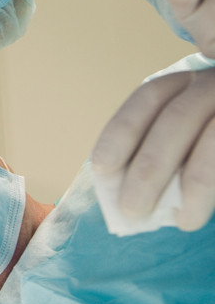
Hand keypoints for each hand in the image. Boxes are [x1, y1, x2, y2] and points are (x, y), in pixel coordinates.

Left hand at [92, 66, 214, 231]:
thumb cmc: (204, 139)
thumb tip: (124, 191)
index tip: (101, 166)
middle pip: (176, 121)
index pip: (149, 98)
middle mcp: (212, 86)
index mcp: (185, 83)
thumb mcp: (182, 131)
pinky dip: (210, 189)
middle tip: (130, 208)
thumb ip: (158, 147)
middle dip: (149, 168)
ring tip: (179, 221)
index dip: (122, 131)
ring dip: (192, 186)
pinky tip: (196, 212)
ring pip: (211, 143)